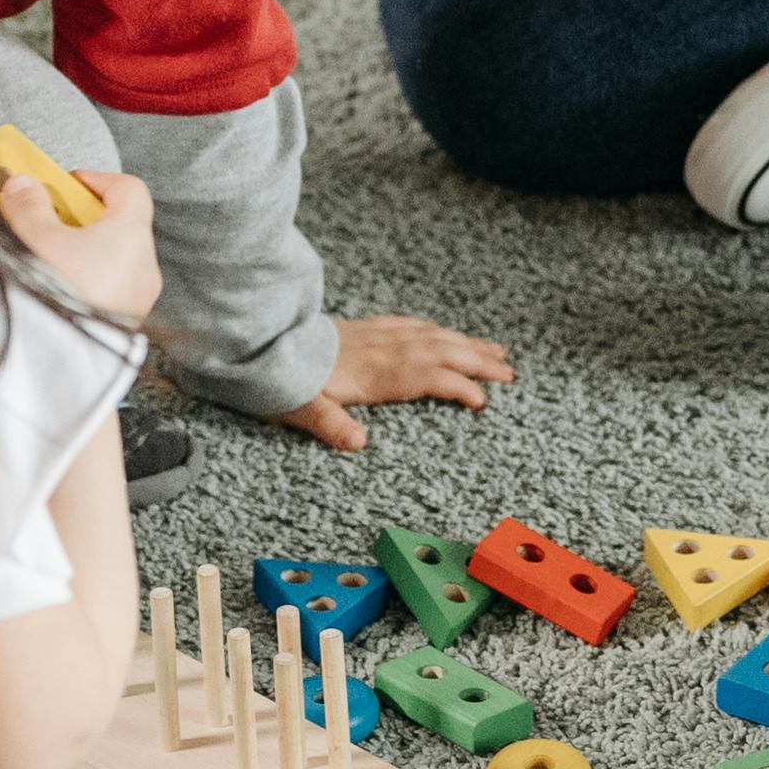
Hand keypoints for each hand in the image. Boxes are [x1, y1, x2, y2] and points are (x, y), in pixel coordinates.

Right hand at [0, 163, 161, 327]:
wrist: (61, 363)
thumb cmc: (55, 295)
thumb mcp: (34, 239)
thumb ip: (28, 205)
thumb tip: (23, 184)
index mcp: (132, 237)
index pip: (130, 189)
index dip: (97, 180)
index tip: (66, 184)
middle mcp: (145, 266)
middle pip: (121, 225)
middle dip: (82, 218)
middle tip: (48, 221)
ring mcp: (139, 298)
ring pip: (114, 259)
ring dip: (82, 251)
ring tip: (46, 257)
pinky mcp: (128, 324)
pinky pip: (110, 288)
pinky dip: (87, 278)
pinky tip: (56, 288)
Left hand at [280, 314, 514, 455]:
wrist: (258, 341)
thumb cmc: (279, 382)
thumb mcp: (299, 409)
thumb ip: (329, 425)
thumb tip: (358, 443)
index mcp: (373, 373)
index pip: (428, 376)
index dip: (458, 386)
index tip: (483, 401)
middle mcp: (382, 350)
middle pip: (440, 351)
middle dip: (477, 360)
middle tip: (510, 371)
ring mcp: (374, 336)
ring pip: (431, 335)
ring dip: (464, 342)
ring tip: (494, 350)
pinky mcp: (363, 328)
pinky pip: (410, 325)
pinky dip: (434, 329)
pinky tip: (442, 331)